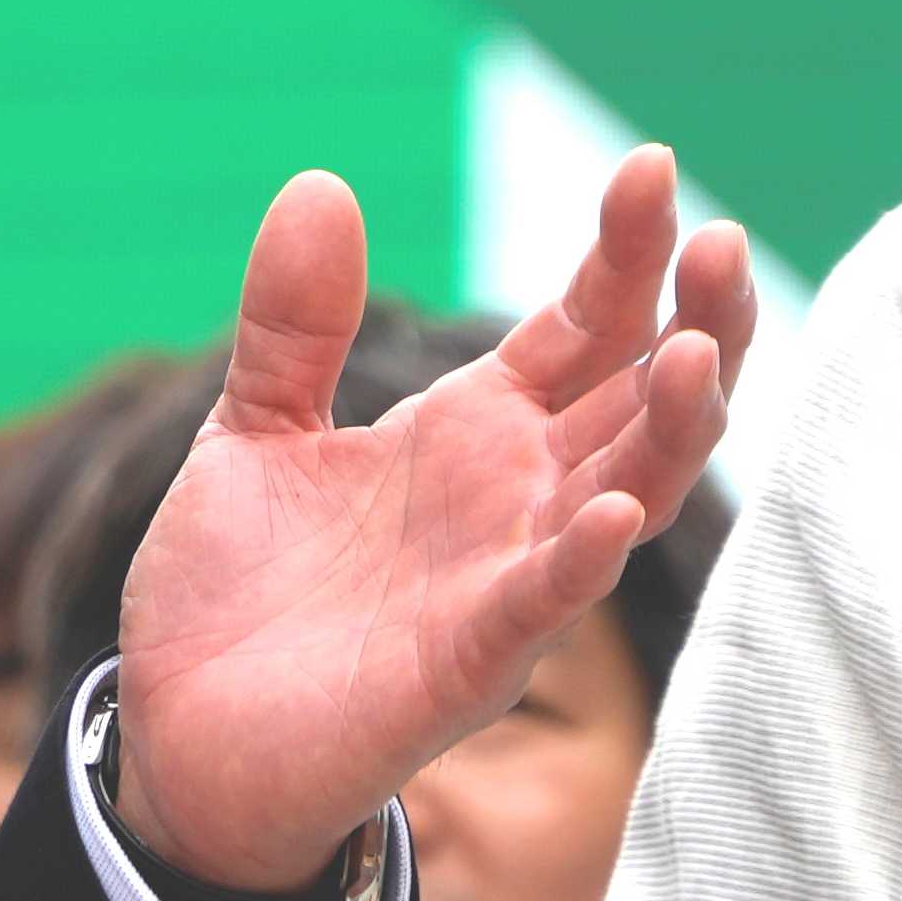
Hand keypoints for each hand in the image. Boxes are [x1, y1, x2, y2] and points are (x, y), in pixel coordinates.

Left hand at [107, 146, 750, 891]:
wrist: (177, 735)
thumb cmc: (239, 591)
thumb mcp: (255, 428)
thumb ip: (293, 321)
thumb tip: (321, 185)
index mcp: (474, 432)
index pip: (585, 326)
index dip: (625, 252)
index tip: (654, 165)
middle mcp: (515, 500)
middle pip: (642, 400)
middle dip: (697, 326)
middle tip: (724, 243)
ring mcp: (503, 582)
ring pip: (629, 494)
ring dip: (672, 430)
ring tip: (699, 354)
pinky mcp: (464, 665)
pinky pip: (544, 606)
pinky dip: (582, 558)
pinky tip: (613, 508)